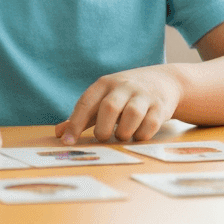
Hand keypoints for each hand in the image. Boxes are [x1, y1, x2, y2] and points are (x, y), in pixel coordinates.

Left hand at [55, 66, 182, 144]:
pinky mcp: (160, 106)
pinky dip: (142, 135)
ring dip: (124, 132)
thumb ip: (82, 117)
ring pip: (132, 114)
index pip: (86, 102)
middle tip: (103, 138)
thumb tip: (59, 133)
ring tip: (122, 135)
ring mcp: (144, 95)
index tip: (67, 142)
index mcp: (104, 84)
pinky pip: (150, 124)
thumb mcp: (102, 99)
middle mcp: (124, 86)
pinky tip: (138, 134)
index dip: (75, 123)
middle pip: (109, 107)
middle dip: (103, 129)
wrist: (164, 81)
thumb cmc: (125, 95)